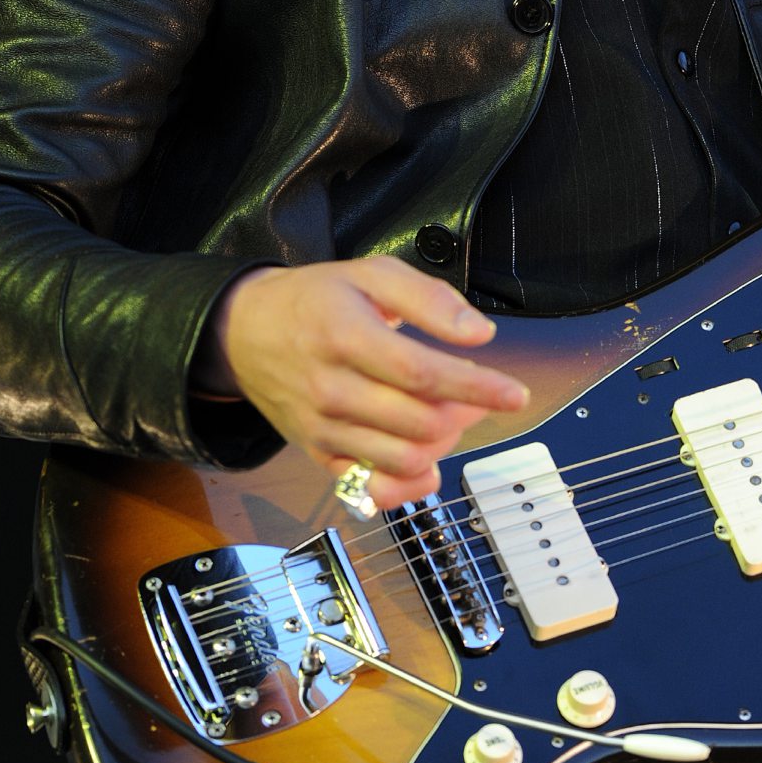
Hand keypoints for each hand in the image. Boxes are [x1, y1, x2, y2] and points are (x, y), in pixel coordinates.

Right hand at [194, 257, 529, 504]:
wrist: (246, 331)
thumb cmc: (315, 299)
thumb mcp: (370, 274)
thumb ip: (429, 299)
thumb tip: (479, 333)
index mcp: (346, 335)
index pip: (421, 373)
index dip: (476, 387)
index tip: (514, 394)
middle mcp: (331, 388)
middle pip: (417, 421)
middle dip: (463, 412)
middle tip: (474, 392)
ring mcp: (322, 427)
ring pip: (400, 458)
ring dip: (442, 444)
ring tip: (450, 416)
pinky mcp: (317, 454)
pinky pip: (369, 488)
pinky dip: (407, 484)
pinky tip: (428, 462)